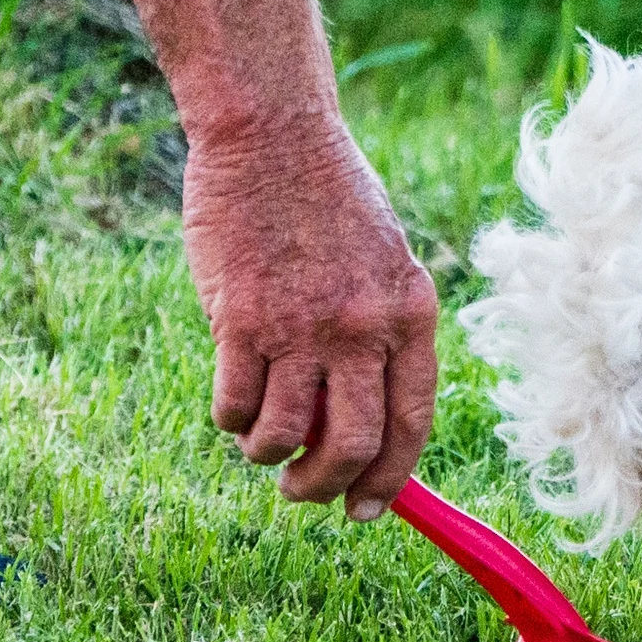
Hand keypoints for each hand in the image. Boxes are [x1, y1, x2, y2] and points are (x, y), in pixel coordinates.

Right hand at [182, 114, 440, 517]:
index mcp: (410, 313)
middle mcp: (363, 327)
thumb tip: (364, 426)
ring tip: (259, 438)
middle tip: (302, 490)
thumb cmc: (328, 197)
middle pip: (351, 446)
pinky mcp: (242, 320)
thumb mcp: (383, 262)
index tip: (365, 508)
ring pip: (284, 434)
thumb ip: (381, 336)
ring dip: (267, 453)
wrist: (272, 133)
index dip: (389, 479)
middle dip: (324, 487)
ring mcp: (302, 326)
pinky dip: (231, 419)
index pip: (410, 423)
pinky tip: (232, 404)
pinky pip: (236, 404)